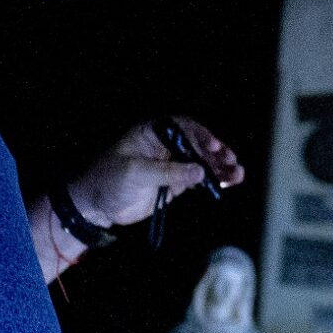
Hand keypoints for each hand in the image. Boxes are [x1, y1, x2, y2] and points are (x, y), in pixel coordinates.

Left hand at [67, 116, 245, 227]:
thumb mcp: (136, 172)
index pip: (182, 127)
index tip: (214, 146)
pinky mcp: (175, 183)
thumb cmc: (108, 180)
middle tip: (230, 161)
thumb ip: (168, 171)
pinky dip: (213, 181)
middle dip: (216, 152)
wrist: (96, 205)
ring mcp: (172, 164)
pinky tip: (228, 183)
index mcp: (152, 132)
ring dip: (220, 167)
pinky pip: (198, 179)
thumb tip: (200, 172)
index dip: (200, 135)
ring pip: (202, 162)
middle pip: (197, 144)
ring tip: (237, 174)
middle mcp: (165, 145)